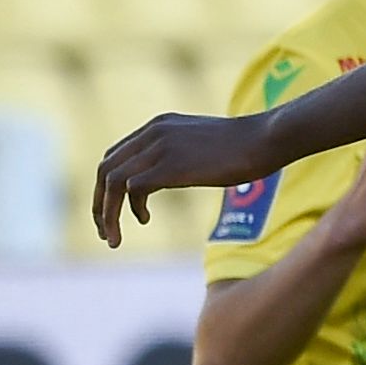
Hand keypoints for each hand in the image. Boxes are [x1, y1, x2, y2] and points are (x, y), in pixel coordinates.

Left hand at [94, 110, 288, 244]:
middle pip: (105, 169)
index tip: (113, 212)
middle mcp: (152, 133)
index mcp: (157, 126)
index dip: (106, 187)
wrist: (267, 138)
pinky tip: (144, 220)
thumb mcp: (205, 145)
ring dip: (107, 214)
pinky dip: (130, 209)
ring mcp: (160, 147)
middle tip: (105, 232)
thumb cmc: (247, 147)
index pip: (114, 156)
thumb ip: (184, 153)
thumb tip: (182, 171)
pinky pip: (133, 189)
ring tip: (113, 238)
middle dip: (99, 204)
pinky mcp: (171, 165)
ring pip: (113, 181)